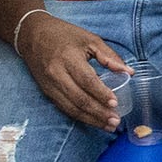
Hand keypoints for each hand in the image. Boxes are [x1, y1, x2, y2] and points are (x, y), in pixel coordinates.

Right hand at [11, 6, 132, 130]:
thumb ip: (109, 56)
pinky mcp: (47, 92)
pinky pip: (64, 108)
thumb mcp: (89, 39)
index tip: (115, 103)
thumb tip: (129, 72)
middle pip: (79, 98)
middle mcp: (57, 73)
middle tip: (115, 120)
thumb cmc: (64, 35)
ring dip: (90, 119)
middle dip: (98, 112)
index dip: (101, 93)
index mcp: (69, 58)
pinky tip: (92, 120)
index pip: (87, 80)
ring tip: (107, 125)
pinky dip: (79, 116)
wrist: (32, 35)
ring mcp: (50, 85)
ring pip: (71, 107)